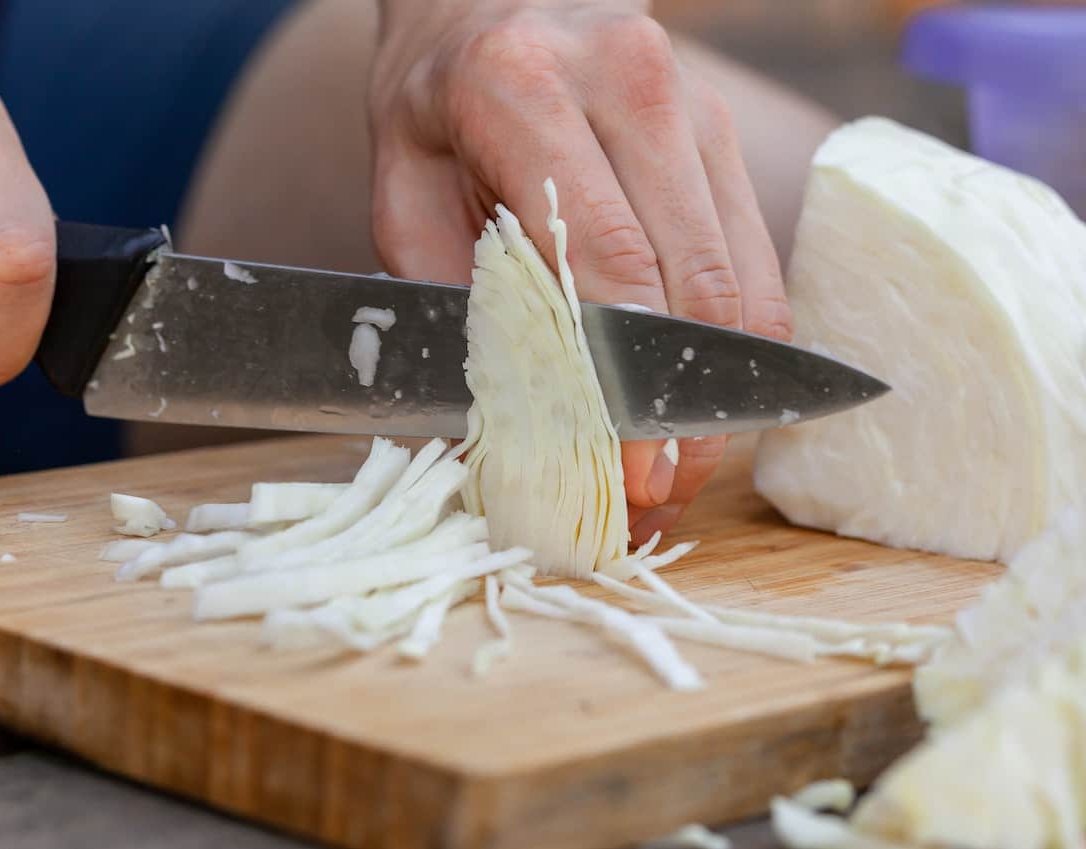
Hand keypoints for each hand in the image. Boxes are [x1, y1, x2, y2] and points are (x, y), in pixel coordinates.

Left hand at [370, 0, 791, 542]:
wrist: (488, 6)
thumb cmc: (435, 111)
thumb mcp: (404, 195)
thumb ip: (454, 295)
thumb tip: (519, 419)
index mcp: (525, 89)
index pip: (604, 259)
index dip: (622, 380)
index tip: (628, 467)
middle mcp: (630, 80)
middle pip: (691, 279)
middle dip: (682, 406)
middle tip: (662, 490)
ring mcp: (694, 101)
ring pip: (740, 276)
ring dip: (721, 389)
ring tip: (686, 462)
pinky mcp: (722, 132)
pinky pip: (754, 257)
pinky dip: (736, 343)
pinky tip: (704, 398)